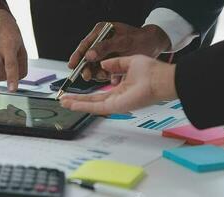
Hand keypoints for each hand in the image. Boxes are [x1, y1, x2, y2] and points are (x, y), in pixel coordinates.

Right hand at [61, 55, 176, 114]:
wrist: (160, 78)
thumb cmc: (151, 71)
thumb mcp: (129, 62)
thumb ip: (115, 64)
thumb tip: (103, 64)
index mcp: (120, 90)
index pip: (99, 93)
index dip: (87, 93)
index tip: (76, 91)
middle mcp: (117, 98)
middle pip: (92, 101)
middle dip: (77, 101)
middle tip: (64, 100)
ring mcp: (115, 104)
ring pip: (91, 105)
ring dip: (76, 104)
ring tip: (63, 102)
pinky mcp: (115, 107)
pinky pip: (95, 107)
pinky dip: (82, 106)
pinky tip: (71, 104)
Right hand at [68, 23, 170, 83]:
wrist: (153, 45)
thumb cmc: (140, 39)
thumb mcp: (123, 42)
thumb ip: (105, 47)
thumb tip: (89, 55)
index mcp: (101, 32)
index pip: (84, 45)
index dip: (77, 56)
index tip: (72, 65)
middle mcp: (100, 43)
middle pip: (87, 58)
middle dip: (87, 69)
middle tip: (88, 76)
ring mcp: (104, 53)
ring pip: (94, 67)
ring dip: (99, 74)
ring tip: (108, 75)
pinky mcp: (110, 62)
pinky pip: (104, 72)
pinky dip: (108, 76)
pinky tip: (115, 77)